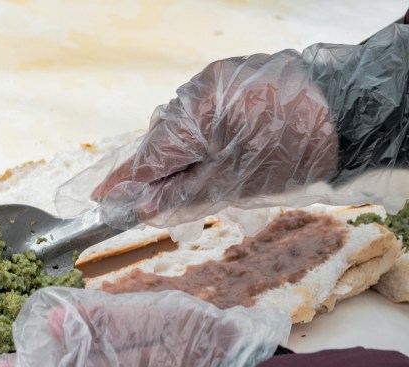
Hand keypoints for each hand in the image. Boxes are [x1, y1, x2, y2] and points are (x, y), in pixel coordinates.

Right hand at [60, 51, 338, 229]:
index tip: (99, 198)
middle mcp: (200, 89)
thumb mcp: (234, 183)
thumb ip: (181, 194)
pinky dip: (201, 131)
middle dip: (156, 168)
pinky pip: (203, 107)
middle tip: (147, 199)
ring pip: (182, 121)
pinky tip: (215, 149)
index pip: (150, 155)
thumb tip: (142, 207)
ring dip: (182, 149)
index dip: (124, 181)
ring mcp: (218, 77)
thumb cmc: (295, 152)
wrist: (351, 113)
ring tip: (194, 176)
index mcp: (198, 115)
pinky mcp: (236, 74)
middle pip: (163, 137)